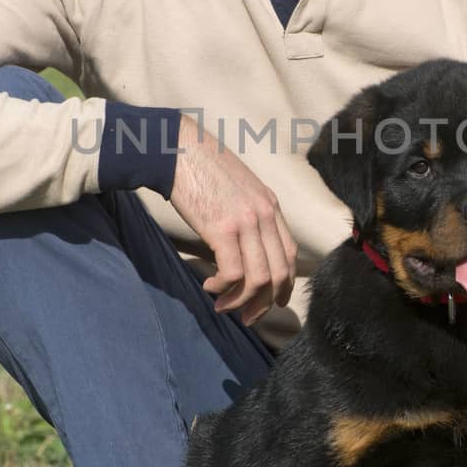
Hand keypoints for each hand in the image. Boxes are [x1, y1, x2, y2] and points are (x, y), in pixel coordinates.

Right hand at [169, 114, 297, 325]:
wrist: (178, 149)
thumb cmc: (201, 167)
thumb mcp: (237, 188)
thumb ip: (248, 214)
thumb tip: (243, 246)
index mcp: (270, 205)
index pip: (288, 254)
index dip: (284, 284)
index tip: (273, 302)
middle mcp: (264, 214)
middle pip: (278, 272)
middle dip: (264, 303)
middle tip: (248, 318)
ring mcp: (246, 222)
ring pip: (258, 278)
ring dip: (240, 301)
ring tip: (223, 306)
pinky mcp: (222, 229)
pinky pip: (233, 273)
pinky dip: (223, 288)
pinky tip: (209, 287)